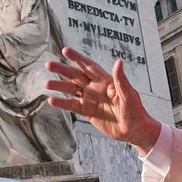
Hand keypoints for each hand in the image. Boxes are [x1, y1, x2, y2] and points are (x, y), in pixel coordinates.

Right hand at [45, 47, 161, 151]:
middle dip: (62, 70)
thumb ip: (120, 80)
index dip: (77, 58)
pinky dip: (62, 103)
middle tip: (48, 64)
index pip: (88, 67)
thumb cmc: (135, 111)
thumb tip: (119, 61)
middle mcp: (95, 88)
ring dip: (59, 86)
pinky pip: (72, 106)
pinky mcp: (88, 112)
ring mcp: (90, 100)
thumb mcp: (129, 95)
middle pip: (76, 76)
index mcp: (105, 81)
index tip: (65, 50)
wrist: (134, 130)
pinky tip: (52, 100)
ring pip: (71, 90)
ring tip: (47, 84)